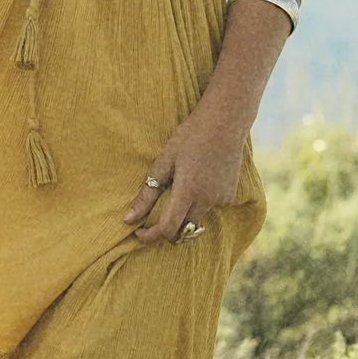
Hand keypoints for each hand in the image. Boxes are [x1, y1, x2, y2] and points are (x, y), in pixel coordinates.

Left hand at [121, 107, 237, 244]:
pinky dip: (199, 204)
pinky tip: (198, 181)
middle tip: (152, 218)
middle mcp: (207, 200)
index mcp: (187, 191)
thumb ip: (146, 194)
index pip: (168, 229)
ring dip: (183, 216)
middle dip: (166, 230)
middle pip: (183, 231)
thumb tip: (128, 219)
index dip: (151, 236)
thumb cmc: (190, 137)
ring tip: (177, 192)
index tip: (139, 233)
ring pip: (196, 221)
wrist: (224, 122)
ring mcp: (221, 199)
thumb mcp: (164, 162)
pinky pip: (209, 209)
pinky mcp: (230, 196)